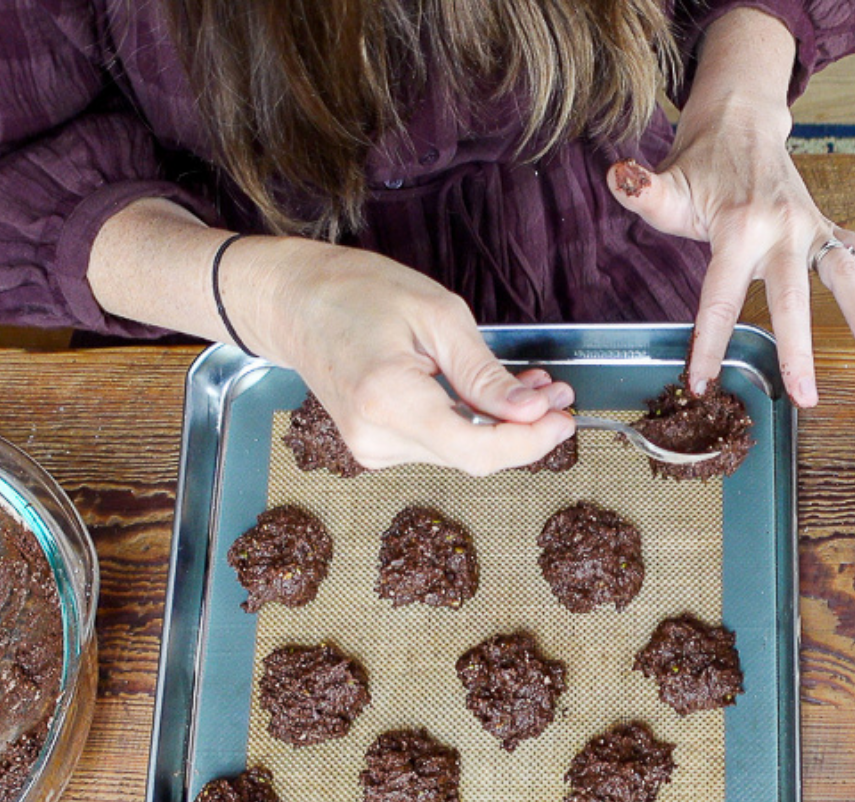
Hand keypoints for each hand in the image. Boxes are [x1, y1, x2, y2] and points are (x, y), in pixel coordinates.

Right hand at [231, 239, 575, 470]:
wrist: (292, 303)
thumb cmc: (356, 293)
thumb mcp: (436, 315)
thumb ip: (484, 373)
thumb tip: (530, 412)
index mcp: (389, 401)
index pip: (475, 449)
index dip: (527, 442)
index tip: (563, 420)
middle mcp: (376, 438)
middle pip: (472, 456)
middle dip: (523, 430)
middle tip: (559, 394)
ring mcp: (372, 449)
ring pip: (459, 453)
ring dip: (501, 425)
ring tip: (532, 386)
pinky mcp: (375, 447)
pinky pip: (439, 444)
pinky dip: (472, 424)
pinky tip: (490, 397)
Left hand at [606, 13, 854, 406]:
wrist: (742, 119)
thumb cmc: (699, 164)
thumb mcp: (668, 183)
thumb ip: (643, 193)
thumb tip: (618, 177)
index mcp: (739, 228)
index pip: (721, 298)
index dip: (710, 344)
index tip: (702, 384)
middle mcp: (782, 229)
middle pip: (792, 298)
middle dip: (798, 350)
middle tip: (804, 398)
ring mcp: (809, 227)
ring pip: (843, 273)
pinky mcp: (824, 226)